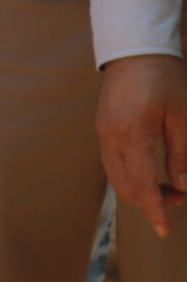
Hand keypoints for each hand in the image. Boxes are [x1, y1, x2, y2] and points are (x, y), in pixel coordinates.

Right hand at [98, 54, 186, 236]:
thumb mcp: (183, 117)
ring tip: (169, 185)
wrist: (134, 50)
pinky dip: (131, 175)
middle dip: (151, 201)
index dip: (156, 210)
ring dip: (141, 189)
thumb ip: (182, 155)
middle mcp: (110, 137)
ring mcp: (103, 133)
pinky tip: (151, 170)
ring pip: (117, 178)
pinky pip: (113, 163)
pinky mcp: (103, 128)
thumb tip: (184, 187)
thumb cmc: (164, 79)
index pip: (142, 184)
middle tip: (182, 195)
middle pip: (125, 186)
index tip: (165, 231)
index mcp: (132, 133)